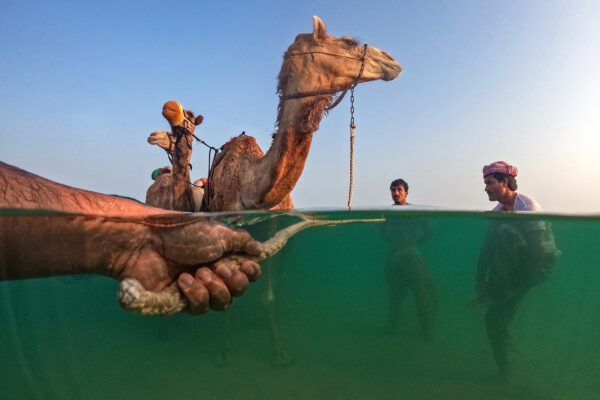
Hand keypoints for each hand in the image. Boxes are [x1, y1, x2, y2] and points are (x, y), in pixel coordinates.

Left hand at [112, 215, 262, 313]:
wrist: (147, 244)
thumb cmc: (181, 233)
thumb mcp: (218, 232)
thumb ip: (243, 241)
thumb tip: (261, 249)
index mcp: (222, 256)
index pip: (246, 273)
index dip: (250, 273)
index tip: (246, 266)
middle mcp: (212, 274)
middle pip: (237, 291)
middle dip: (233, 281)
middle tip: (218, 268)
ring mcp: (196, 289)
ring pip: (221, 303)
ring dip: (213, 288)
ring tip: (197, 273)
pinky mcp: (180, 303)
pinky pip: (200, 308)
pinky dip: (195, 294)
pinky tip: (183, 281)